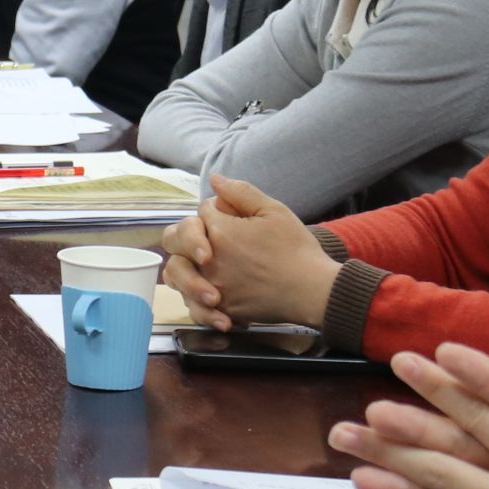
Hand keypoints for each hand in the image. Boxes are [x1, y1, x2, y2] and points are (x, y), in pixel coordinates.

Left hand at [157, 174, 337, 331]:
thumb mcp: (274, 211)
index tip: (232, 217)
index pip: (201, 212)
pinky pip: (193, 305)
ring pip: (176, 274)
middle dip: (186, 234)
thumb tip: (215, 179)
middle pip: (174, 239)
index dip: (215, 211)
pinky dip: (198, 301)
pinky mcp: (221, 309)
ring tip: (203, 266)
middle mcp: (208, 260)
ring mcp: (212, 286)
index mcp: (220, 231)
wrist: (314, 291)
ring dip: (185, 265)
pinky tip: (212, 295)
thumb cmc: (296, 249)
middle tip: (205, 240)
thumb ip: (241, 192)